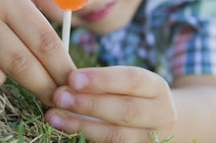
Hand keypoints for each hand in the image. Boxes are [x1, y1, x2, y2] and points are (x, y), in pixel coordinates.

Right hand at [0, 0, 75, 105]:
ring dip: (3, 83)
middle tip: (57, 98)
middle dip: (44, 86)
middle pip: (20, 62)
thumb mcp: (21, 2)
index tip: (72, 85)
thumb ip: (42, 34)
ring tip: (1, 68)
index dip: (61, 69)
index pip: (43, 41)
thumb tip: (66, 76)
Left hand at [45, 66, 177, 141]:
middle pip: (126, 110)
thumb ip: (102, 83)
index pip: (133, 80)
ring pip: (117, 136)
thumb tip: (67, 82)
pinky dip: (86, 138)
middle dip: (89, 104)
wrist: (155, 124)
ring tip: (54, 116)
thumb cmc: (131, 97)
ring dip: (82, 125)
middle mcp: (161, 114)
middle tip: (59, 96)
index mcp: (157, 88)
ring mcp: (151, 139)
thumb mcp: (127, 84)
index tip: (72, 77)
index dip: (102, 79)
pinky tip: (66, 131)